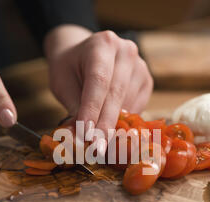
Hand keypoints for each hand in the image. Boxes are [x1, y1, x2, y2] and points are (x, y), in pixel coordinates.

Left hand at [44, 25, 153, 154]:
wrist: (84, 54)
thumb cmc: (70, 69)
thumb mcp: (62, 84)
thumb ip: (74, 107)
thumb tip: (79, 138)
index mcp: (102, 44)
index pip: (99, 81)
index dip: (93, 110)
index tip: (87, 135)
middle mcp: (125, 50)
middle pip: (117, 93)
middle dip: (105, 124)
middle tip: (96, 148)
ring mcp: (140, 65)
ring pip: (128, 103)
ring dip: (114, 125)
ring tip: (99, 141)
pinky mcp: (147, 81)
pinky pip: (137, 107)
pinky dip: (124, 121)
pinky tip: (112, 126)